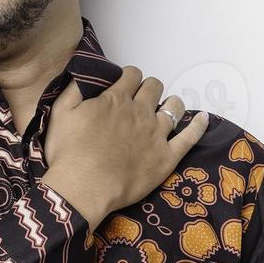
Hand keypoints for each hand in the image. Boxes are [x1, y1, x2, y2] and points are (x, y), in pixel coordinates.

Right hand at [39, 65, 208, 227]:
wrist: (83, 187)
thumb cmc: (68, 153)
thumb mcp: (60, 114)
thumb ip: (72, 90)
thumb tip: (82, 75)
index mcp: (115, 99)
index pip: (131, 75)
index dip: (130, 76)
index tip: (127, 84)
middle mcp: (139, 111)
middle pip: (154, 87)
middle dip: (150, 88)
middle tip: (144, 98)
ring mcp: (156, 134)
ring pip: (173, 107)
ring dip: (171, 103)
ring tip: (168, 107)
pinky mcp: (166, 157)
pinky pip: (189, 137)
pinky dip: (197, 126)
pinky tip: (202, 119)